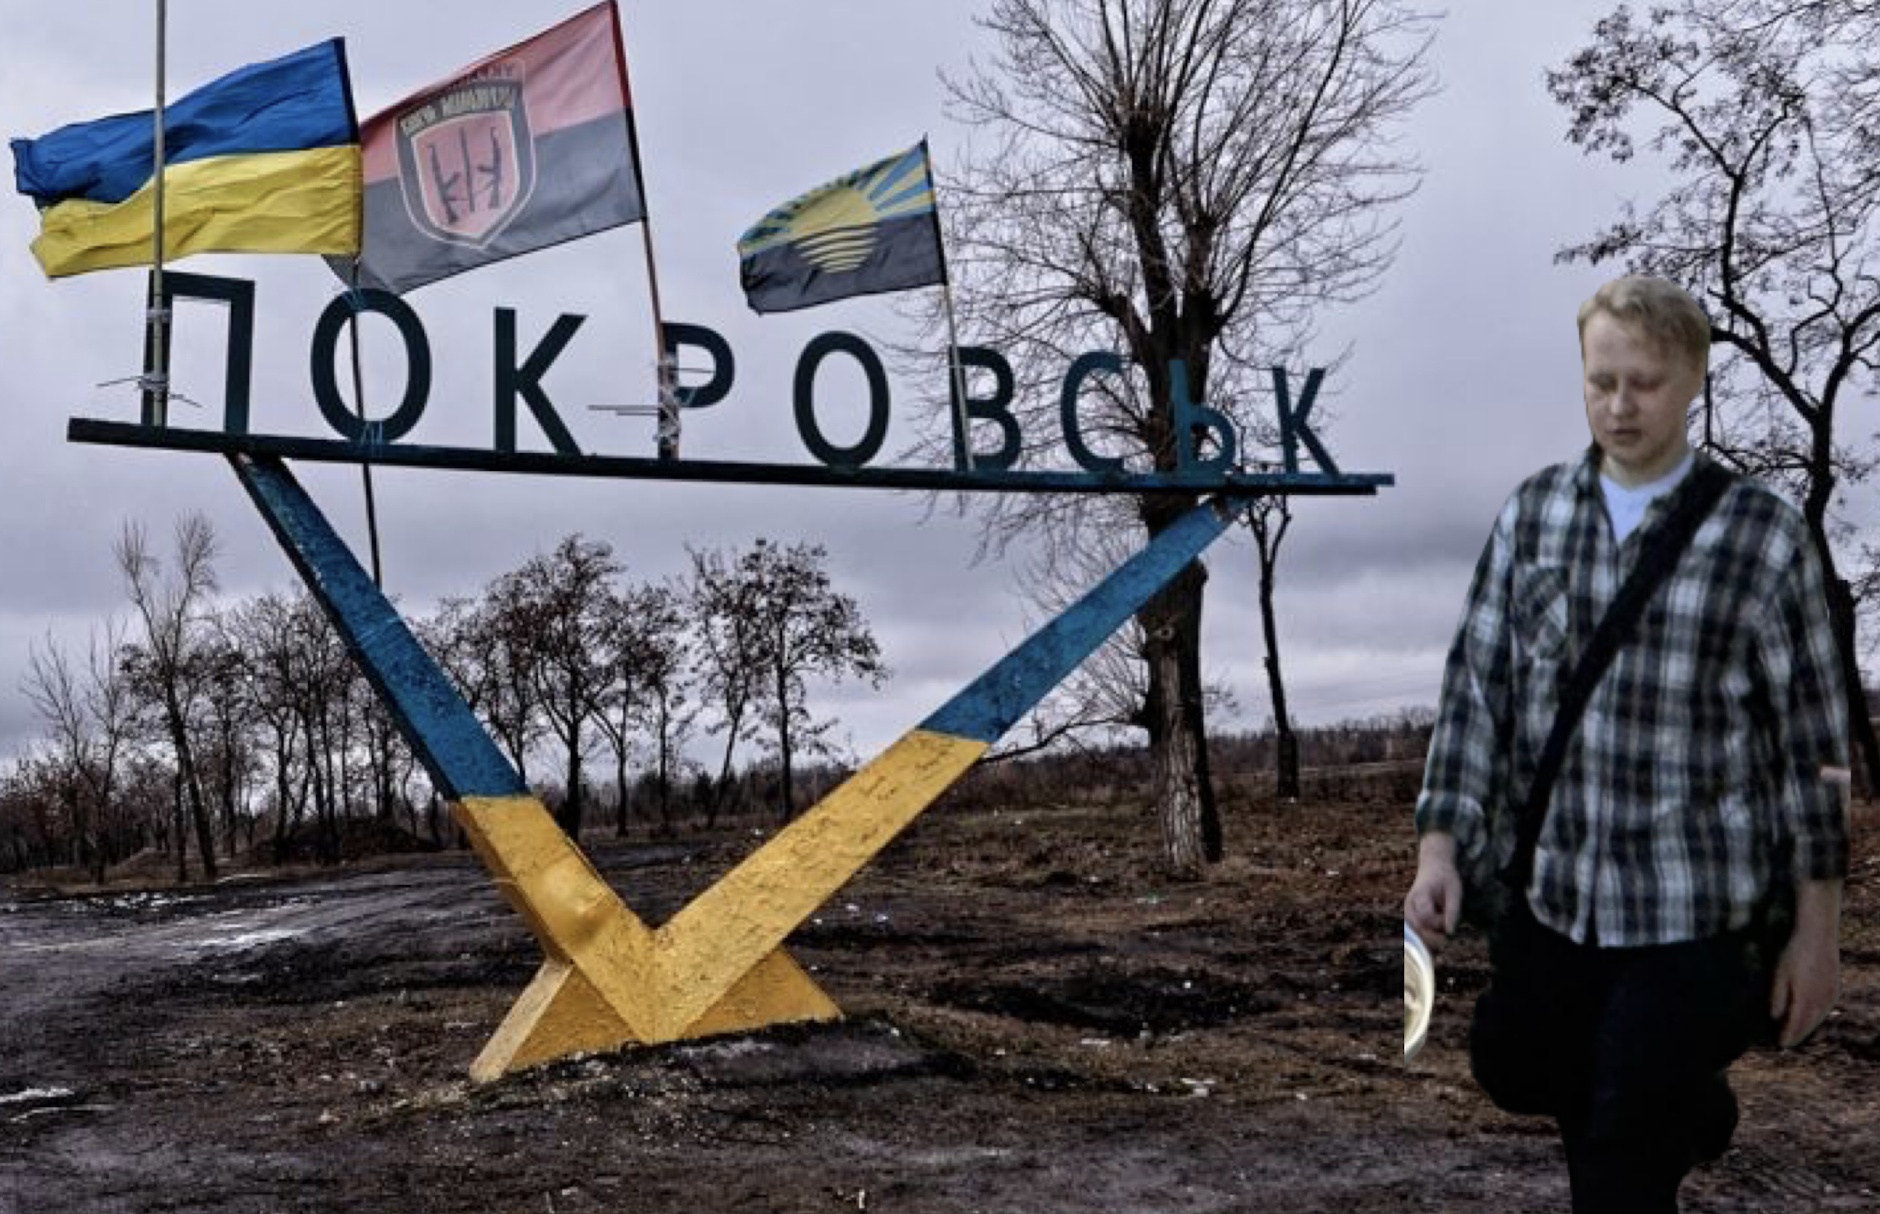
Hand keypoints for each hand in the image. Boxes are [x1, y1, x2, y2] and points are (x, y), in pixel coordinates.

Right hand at [1405, 832, 1462, 947]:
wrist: (1433, 867)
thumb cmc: (1446, 878)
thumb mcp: (1455, 891)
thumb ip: (1453, 911)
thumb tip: (1450, 933)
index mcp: (1419, 896)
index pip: (1427, 918)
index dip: (1440, 922)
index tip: (1450, 917)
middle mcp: (1409, 905)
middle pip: (1420, 928)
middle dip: (1437, 932)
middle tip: (1448, 922)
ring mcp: (1408, 912)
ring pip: (1418, 933)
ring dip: (1433, 933)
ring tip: (1442, 919)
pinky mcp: (1410, 917)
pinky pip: (1418, 932)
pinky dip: (1429, 933)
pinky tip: (1438, 926)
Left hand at [1771, 880, 1842, 1048]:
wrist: (1817, 929)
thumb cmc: (1792, 951)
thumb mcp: (1777, 975)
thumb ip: (1777, 1000)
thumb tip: (1774, 1020)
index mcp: (1806, 1002)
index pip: (1794, 1029)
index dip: (1783, 1038)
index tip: (1775, 1045)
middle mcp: (1822, 1003)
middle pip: (1807, 1027)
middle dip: (1794, 1035)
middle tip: (1781, 1042)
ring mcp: (1831, 995)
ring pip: (1817, 1019)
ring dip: (1805, 1027)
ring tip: (1793, 1032)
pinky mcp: (1834, 987)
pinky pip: (1823, 1009)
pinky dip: (1814, 1015)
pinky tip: (1808, 1015)